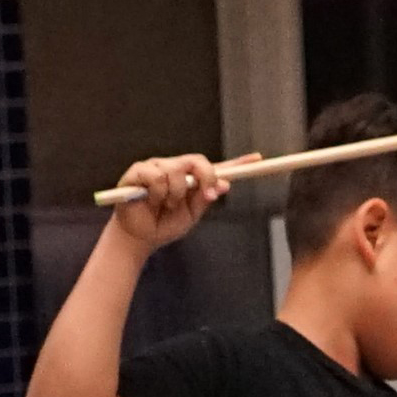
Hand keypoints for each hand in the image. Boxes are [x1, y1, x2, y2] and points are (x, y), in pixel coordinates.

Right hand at [109, 154, 227, 248]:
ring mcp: (156, 166)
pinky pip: (157, 177)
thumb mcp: (191, 215)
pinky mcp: (138, 171)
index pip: (214, 167)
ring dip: (175, 195)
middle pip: (198, 161)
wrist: (139, 237)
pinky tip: (150, 201)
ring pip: (176, 171)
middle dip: (207, 178)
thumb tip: (224, 184)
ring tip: (165, 206)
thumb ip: (205, 199)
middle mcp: (174, 167)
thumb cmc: (164, 225)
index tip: (258, 159)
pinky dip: (157, 194)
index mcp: (190, 178)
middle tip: (206, 195)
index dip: (236, 163)